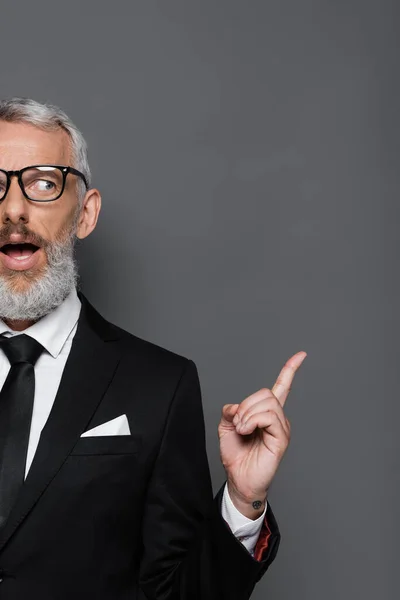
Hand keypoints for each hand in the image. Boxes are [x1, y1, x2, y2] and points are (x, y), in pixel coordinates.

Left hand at [218, 351, 306, 518]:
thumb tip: (238, 405)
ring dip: (247, 414)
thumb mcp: (226, 426)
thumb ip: (231, 410)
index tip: (301, 355)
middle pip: (266, 393)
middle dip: (246, 405)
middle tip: (237, 423)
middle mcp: (278, 418)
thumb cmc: (236, 455)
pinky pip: (270, 417)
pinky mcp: (282, 438)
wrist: (238, 479)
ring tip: (242, 429)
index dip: (290, 369)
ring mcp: (282, 427)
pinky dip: (253, 420)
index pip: (282, 386)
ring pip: (268, 403)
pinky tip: (247, 431)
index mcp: (267, 412)